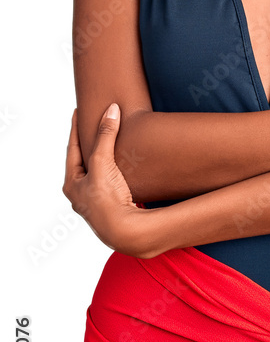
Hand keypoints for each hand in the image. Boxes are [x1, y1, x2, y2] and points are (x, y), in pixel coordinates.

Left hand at [62, 103, 145, 255]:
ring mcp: (95, 202)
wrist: (125, 231)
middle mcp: (80, 194)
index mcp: (71, 184)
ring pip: (96, 173)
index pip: (72, 148)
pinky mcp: (111, 206)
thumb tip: (111, 110)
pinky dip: (113, 170)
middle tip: (90, 125)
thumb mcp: (103, 163)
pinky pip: (109, 182)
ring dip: (101, 158)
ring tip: (106, 143)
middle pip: (82, 161)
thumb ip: (105, 136)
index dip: (75, 128)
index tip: (77, 111)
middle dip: (87, 143)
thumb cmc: (108, 200)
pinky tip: (120, 167)